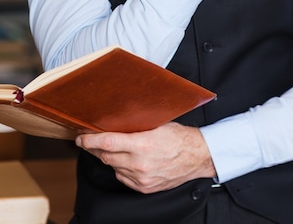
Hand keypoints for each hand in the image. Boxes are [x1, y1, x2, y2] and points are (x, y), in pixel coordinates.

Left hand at [76, 123, 215, 193]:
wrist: (196, 157)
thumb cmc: (179, 137)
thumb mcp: (157, 124)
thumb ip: (136, 125)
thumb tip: (116, 119)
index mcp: (143, 144)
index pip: (107, 143)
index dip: (90, 141)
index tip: (81, 137)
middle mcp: (139, 163)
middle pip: (106, 156)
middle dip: (95, 148)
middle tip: (90, 140)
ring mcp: (141, 178)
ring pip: (113, 167)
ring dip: (109, 158)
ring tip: (111, 148)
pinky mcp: (144, 187)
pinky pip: (122, 177)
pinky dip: (120, 168)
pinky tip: (126, 160)